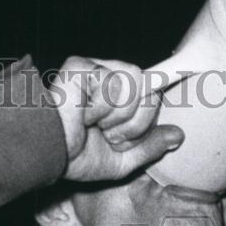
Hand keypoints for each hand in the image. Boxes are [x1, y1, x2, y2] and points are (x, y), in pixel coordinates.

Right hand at [47, 56, 184, 181]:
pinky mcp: (82, 65)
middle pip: (150, 91)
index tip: (117, 138)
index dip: (142, 122)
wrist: (48, 156)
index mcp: (119, 96)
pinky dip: (100, 109)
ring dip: (116, 117)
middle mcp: (110, 78)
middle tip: (105, 134)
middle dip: (132, 124)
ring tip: (93, 125)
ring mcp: (96, 68)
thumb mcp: (121, 160)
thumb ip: (150, 147)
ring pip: (135, 85)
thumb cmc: (75, 157)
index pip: (153, 96)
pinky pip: (113, 84)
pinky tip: (82, 114)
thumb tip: (178, 137)